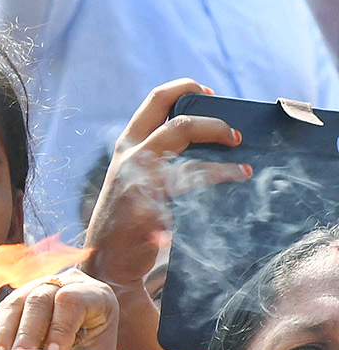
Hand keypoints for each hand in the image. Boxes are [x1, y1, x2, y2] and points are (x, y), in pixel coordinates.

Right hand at [0, 269, 121, 349]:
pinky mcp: (21, 301)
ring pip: (15, 303)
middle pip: (39, 299)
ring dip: (4, 332)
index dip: (57, 327)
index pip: (71, 301)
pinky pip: (2, 312)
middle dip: (25, 332)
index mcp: (97, 296)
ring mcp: (42, 288)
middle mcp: (69, 284)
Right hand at [84, 79, 248, 295]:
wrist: (104, 261)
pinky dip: (216, 187)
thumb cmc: (125, 218)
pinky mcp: (148, 210)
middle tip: (236, 135)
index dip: (186, 88)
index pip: (156, 101)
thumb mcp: (132, 175)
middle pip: (179, 125)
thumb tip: (205, 137)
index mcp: (128, 145)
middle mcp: (131, 158)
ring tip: (244, 167)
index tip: (210, 93)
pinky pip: (191, 191)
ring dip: (222, 159)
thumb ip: (156, 155)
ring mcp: (138, 183)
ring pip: (189, 156)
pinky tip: (234, 185)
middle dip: (214, 124)